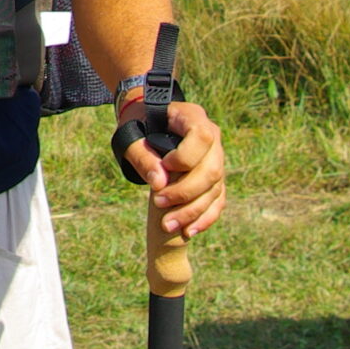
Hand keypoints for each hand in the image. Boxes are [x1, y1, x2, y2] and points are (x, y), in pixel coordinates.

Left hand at [119, 99, 226, 239]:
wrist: (147, 122)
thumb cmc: (138, 125)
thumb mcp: (132, 134)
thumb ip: (143, 155)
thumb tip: (160, 184)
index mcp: (193, 117)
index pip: (201, 137)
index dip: (185, 157)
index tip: (164, 166)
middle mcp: (213, 137)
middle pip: (211, 169)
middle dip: (186, 192)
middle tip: (158, 203)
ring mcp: (217, 158)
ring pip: (214, 188)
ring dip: (192, 211)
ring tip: (168, 225)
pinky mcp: (215, 178)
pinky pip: (217, 200)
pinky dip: (204, 217)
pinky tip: (189, 231)